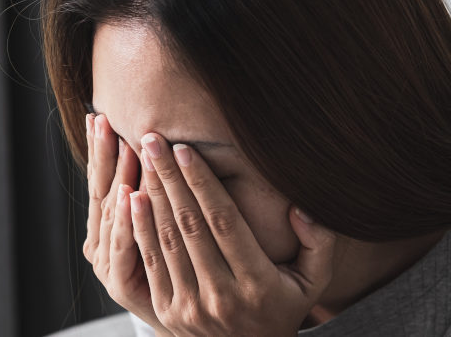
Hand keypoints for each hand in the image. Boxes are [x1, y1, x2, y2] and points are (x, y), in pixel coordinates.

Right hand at [82, 114, 171, 334]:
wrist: (201, 326)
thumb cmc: (192, 274)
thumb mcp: (170, 234)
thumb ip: (161, 198)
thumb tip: (161, 144)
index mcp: (108, 231)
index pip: (102, 182)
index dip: (99, 151)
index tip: (99, 116)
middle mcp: (102, 248)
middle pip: (101, 192)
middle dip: (102, 155)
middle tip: (101, 119)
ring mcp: (109, 268)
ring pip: (111, 215)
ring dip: (116, 178)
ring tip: (119, 145)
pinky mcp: (122, 287)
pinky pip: (124, 248)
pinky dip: (126, 222)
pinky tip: (130, 195)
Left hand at [131, 132, 337, 335]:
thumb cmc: (283, 308)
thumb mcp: (314, 282)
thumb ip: (319, 243)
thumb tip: (300, 208)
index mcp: (257, 283)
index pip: (224, 222)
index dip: (202, 183)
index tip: (185, 149)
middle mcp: (221, 295)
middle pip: (190, 225)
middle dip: (170, 177)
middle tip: (153, 139)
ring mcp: (190, 305)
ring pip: (166, 240)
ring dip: (152, 195)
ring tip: (141, 158)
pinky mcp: (167, 311)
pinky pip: (151, 262)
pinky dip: (139, 228)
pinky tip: (131, 198)